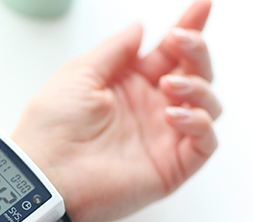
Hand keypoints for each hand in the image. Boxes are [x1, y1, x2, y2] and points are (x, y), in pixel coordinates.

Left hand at [12, 0, 220, 221]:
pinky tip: (174, 115)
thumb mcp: (80, 73)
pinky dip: (199, 124)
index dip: (188, 28)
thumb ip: (115, 50)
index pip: (169, 54)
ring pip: (207, 105)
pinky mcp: (170, 168)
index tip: (202, 4)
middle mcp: (150, 110)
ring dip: (198, 87)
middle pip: (195, 74)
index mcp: (129, 86)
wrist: (44, 173)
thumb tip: (140, 28)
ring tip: (168, 85)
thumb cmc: (51, 126)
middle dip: (197, 51)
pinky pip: (204, 143)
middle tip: (182, 41)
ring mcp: (162, 139)